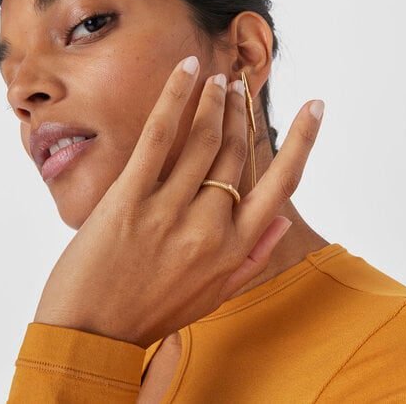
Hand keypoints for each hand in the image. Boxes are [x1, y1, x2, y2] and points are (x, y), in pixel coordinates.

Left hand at [33, 55, 323, 348]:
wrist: (90, 335)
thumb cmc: (152, 312)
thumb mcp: (214, 296)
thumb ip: (253, 259)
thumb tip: (285, 222)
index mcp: (234, 249)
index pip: (282, 184)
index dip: (303, 141)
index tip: (315, 107)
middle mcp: (210, 226)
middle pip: (236, 152)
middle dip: (240, 112)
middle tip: (238, 86)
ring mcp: (169, 209)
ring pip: (203, 138)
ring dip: (214, 100)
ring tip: (218, 79)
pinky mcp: (129, 197)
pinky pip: (159, 136)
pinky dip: (176, 97)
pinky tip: (188, 70)